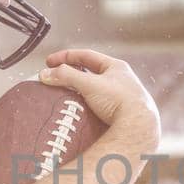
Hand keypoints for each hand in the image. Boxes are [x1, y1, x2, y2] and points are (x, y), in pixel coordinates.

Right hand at [37, 49, 159, 145]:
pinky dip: (87, 106)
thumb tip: (44, 74)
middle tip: (56, 79)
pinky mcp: (121, 114)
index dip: (65, 57)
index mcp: (116, 67)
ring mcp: (123, 97)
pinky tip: (79, 113)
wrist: (138, 127)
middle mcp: (122, 80)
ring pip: (95, 91)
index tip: (48, 62)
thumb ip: (66, 76)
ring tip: (64, 96)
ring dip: (79, 92)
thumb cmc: (118, 101)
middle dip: (72, 75)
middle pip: (91, 73)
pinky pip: (99, 106)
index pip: (86, 55)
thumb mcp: (89, 84)